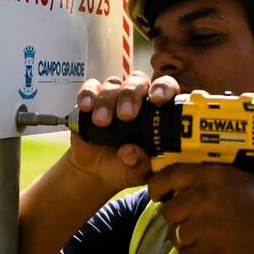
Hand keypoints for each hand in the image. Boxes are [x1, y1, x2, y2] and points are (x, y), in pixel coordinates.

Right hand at [66, 71, 180, 192]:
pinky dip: (88, 94)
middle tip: (125, 115)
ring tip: (102, 122)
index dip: (163, 89)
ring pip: (113, 84)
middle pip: (138, 81)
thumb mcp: (136, 172)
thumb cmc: (125, 166)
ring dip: (107, 101)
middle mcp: (137, 98)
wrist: (94, 169)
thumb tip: (130, 153)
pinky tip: (87, 107)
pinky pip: (91, 87)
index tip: (156, 99)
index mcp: (156, 111)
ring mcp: (114, 95)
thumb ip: (139, 165)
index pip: (166, 88)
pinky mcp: (92, 97)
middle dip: (131, 95)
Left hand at [147, 163, 253, 253]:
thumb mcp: (237, 176)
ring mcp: (206, 227)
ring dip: (187, 238)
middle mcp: (204, 197)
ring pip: (176, 236)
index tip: (157, 193)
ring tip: (207, 235)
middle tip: (194, 220)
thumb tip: (177, 176)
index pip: (166, 177)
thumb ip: (208, 174)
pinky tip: (208, 249)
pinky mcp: (210, 253)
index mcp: (210, 174)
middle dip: (179, 218)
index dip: (157, 187)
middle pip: (169, 211)